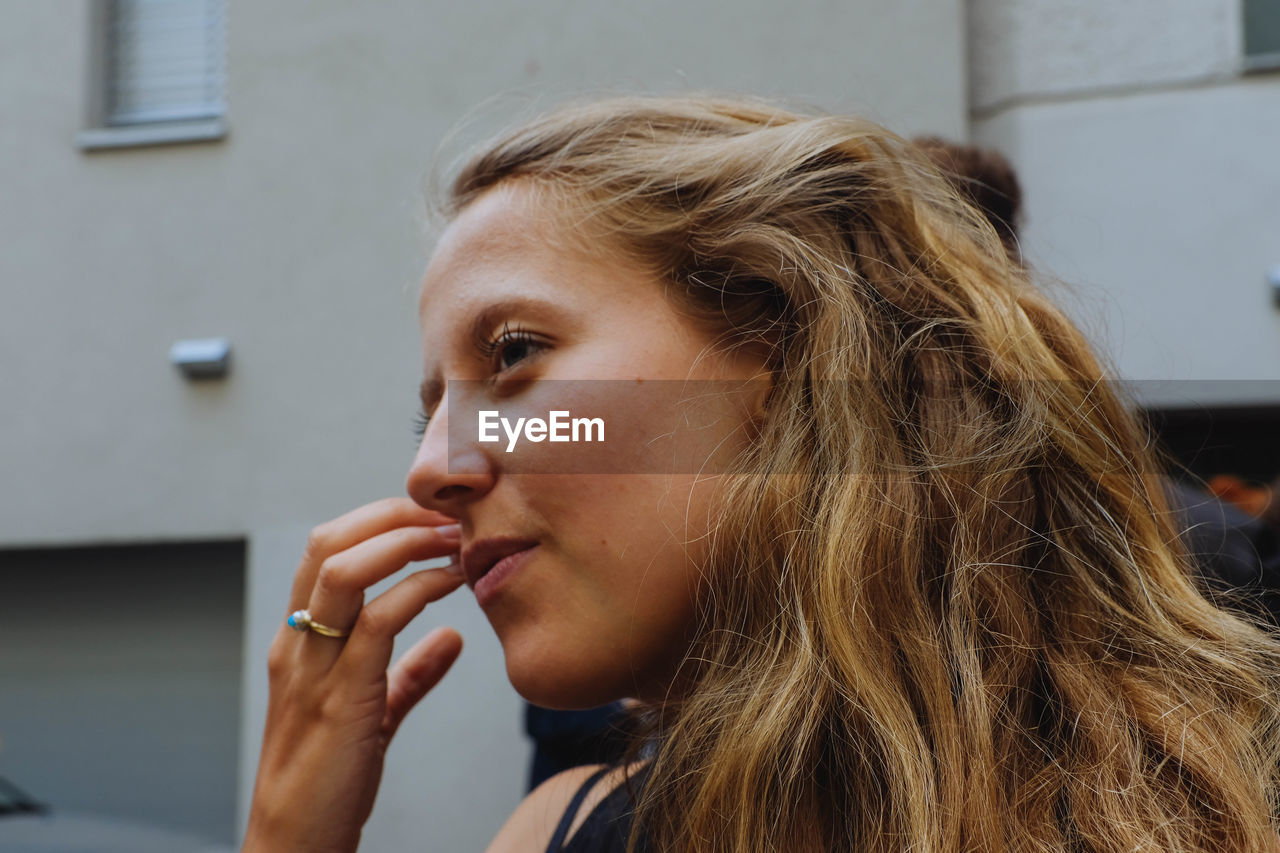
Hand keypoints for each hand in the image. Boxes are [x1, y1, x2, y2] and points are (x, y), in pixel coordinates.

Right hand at [242, 498, 465, 852]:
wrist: (296, 842)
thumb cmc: (331, 780)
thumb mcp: (372, 714)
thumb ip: (410, 673)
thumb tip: (452, 639)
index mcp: (298, 639)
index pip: (328, 547)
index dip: (381, 518)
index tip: (433, 513)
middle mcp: (296, 642)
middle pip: (329, 541)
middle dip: (392, 513)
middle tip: (448, 510)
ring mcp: (313, 668)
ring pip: (343, 570)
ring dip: (405, 541)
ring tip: (454, 537)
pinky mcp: (340, 699)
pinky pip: (378, 622)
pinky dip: (419, 590)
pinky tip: (454, 582)